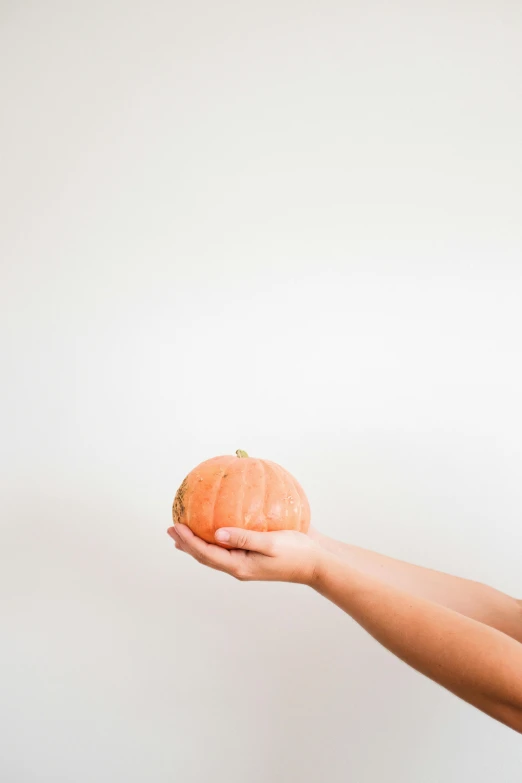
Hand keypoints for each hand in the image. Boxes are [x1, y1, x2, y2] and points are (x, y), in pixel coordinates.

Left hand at [167, 524, 322, 584]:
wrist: (319, 561)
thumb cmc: (298, 553)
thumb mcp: (271, 544)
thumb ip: (244, 538)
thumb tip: (216, 534)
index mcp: (240, 566)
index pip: (206, 554)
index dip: (188, 541)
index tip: (175, 527)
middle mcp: (240, 565)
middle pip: (206, 556)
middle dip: (187, 543)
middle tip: (172, 529)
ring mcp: (248, 561)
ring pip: (217, 552)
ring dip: (200, 541)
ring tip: (187, 530)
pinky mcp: (256, 552)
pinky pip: (232, 543)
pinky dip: (219, 535)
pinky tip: (220, 524)